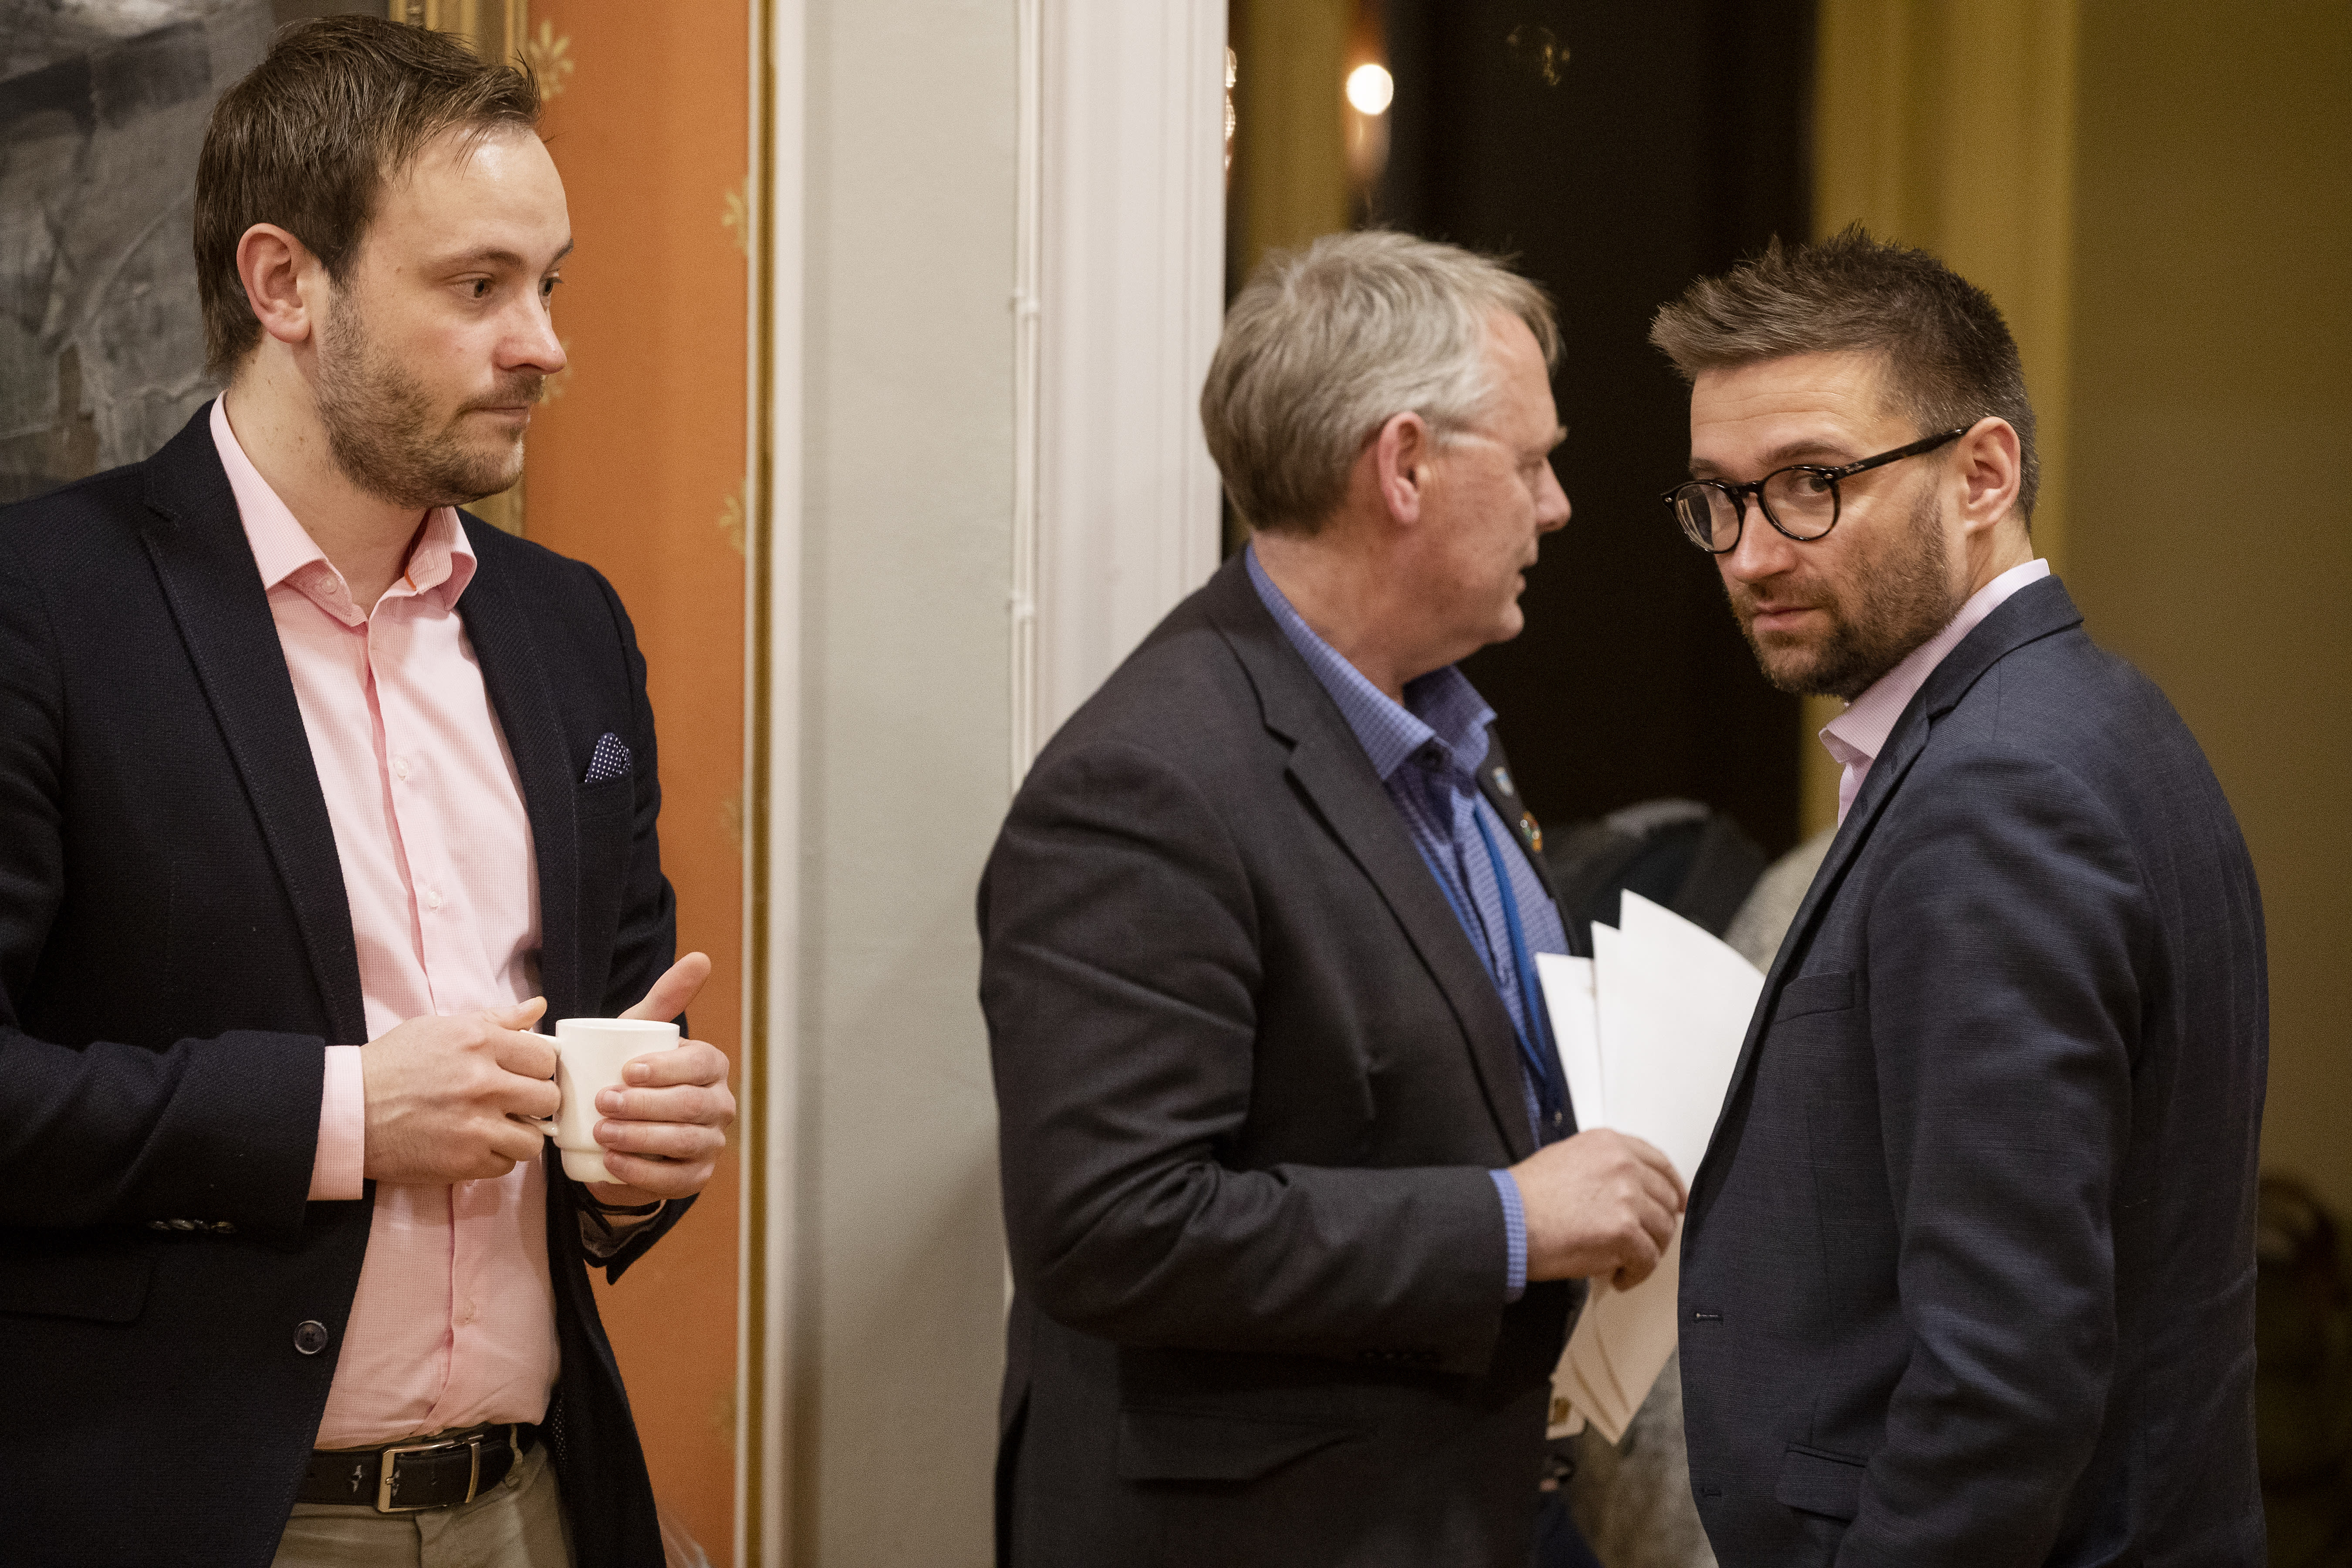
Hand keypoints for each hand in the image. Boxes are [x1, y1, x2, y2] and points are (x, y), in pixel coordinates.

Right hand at [362, 998, 558, 1182]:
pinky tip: (475, 1144)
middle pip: (548, 1098)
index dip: (538, 1068)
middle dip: (534, 1101)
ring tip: (496, 1126)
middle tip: (513, 1102)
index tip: (524, 1074)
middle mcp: (483, 1083)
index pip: (545, 1058)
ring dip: (519, 1134)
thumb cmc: (392, 1065)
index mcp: (480, 1042)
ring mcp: (476, 1126)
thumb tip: (539, 1006)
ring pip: (534, 1139)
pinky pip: (506, 1165)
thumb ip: (496, 1019)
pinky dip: (495, 1157)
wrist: (348, 1111)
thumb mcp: (440, 1029)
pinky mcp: (464, 1161)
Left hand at [583, 953, 736, 1204]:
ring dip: (641, 1139)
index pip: (700, 1065)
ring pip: (684, 1143)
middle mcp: (720, 1104)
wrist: (620, 1127)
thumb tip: (701, 957)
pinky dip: (642, 1172)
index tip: (626, 1071)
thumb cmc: (634, 1072)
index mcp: (711, 1067)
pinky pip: (675, 1180)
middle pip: (691, 1106)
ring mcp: (711, 1143)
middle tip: (603, 1102)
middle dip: (647, 1105)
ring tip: (602, 1132)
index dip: (666, 1069)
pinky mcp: (695, 1178)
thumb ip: (666, 997)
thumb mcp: (642, 1033)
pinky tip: (612, 1162)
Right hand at [1510, 1129, 1685, 1288]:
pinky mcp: (1624, 1231)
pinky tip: (1617, 1277)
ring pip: (1663, 1231)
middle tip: (1644, 1243)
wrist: (1506, 1221)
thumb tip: (1626, 1191)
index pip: (1659, 1162)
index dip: (1673, 1187)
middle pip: (1666, 1199)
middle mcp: (1623, 1165)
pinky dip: (1636, 1274)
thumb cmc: (1525, 1197)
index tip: (1677, 1203)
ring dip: (1647, 1252)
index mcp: (1609, 1144)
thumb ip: (1602, 1167)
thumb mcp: (1566, 1159)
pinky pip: (1648, 1259)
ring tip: (1625, 1263)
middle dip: (1658, 1225)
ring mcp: (1627, 1197)